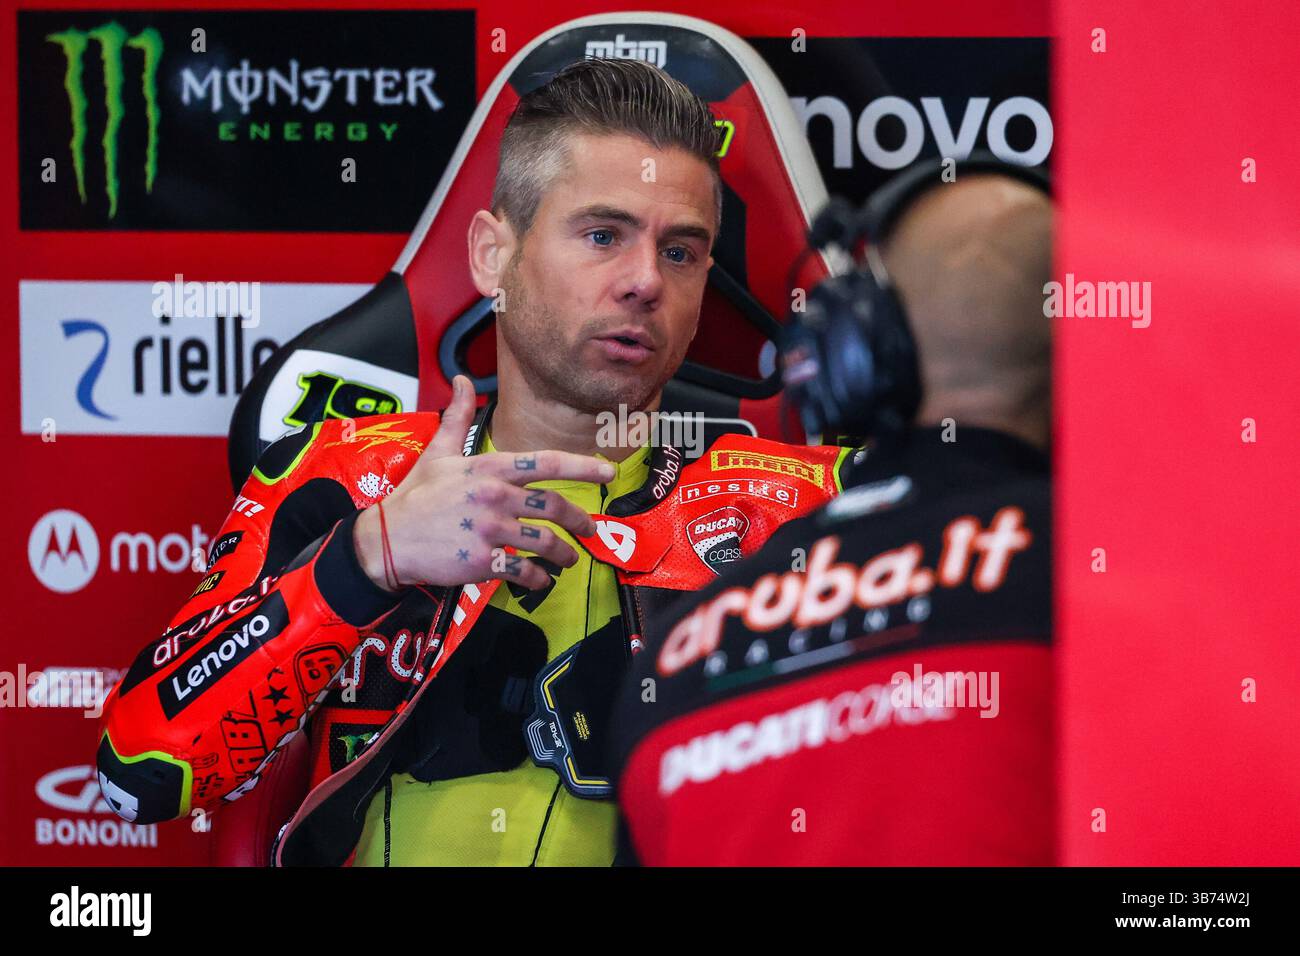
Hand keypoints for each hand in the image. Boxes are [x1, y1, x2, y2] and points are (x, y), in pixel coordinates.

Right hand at [353, 375, 615, 590]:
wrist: (386, 540)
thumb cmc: (414, 496)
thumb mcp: (436, 452)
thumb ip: (458, 417)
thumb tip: (463, 380)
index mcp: (489, 468)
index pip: (546, 463)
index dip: (582, 466)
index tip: (607, 473)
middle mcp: (495, 496)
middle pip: (554, 506)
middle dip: (579, 521)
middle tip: (589, 530)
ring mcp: (491, 530)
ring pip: (545, 542)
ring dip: (564, 553)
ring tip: (569, 559)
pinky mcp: (484, 561)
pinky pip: (524, 570)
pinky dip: (538, 578)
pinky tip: (541, 580)